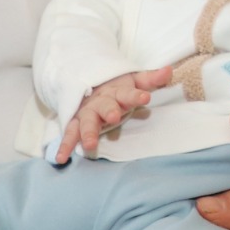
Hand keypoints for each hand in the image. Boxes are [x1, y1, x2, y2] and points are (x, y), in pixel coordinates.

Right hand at [54, 67, 173, 162]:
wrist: (89, 83)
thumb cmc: (117, 88)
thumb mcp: (134, 81)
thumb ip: (150, 79)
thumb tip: (168, 70)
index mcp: (116, 92)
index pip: (127, 93)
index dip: (135, 96)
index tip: (145, 98)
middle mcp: (100, 102)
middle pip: (104, 106)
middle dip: (108, 111)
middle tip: (114, 117)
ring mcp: (87, 113)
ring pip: (85, 122)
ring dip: (87, 132)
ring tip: (89, 144)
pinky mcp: (77, 122)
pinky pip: (69, 134)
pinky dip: (64, 146)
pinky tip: (60, 159)